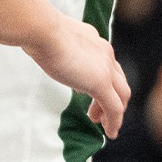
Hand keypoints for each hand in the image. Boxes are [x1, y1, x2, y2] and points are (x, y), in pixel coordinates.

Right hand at [24, 17, 129, 137]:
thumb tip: (56, 59)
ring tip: (103, 125)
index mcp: (93, 40)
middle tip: (97, 112)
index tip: (86, 91)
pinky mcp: (101, 83)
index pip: (105, 63)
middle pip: (119, 80)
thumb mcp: (52, 39)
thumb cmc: (39, 30)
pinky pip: (114, 108)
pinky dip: (115, 122)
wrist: (43, 29)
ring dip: (114, 112)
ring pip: (122, 95)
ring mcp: (106, 68)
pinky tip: (110, 133)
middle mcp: (104, 52)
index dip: (101, 79)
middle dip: (113, 98)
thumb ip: (59, 50)